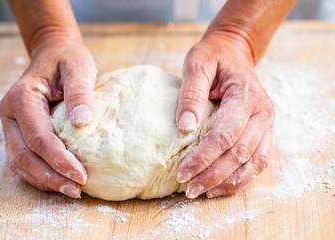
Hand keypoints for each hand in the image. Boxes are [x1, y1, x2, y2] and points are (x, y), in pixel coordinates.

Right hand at [0, 38, 96, 197]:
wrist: (54, 54)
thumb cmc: (67, 60)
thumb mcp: (78, 67)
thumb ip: (80, 92)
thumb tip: (83, 122)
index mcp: (22, 98)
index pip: (39, 138)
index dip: (59, 160)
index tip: (81, 175)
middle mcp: (10, 114)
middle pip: (25, 156)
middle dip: (51, 177)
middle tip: (77, 190)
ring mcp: (12, 124)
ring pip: (20, 162)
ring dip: (45, 180)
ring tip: (71, 190)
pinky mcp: (19, 132)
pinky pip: (24, 159)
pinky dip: (40, 174)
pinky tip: (60, 180)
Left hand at [176, 33, 274, 197]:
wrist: (233, 53)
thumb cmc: (214, 57)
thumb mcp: (197, 65)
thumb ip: (191, 94)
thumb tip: (185, 128)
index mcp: (246, 95)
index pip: (224, 135)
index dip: (203, 157)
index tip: (181, 172)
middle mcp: (262, 112)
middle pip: (239, 153)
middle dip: (212, 174)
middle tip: (189, 188)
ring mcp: (267, 123)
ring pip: (253, 162)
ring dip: (228, 181)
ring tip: (203, 192)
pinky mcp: (264, 131)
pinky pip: (258, 161)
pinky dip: (241, 178)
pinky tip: (221, 186)